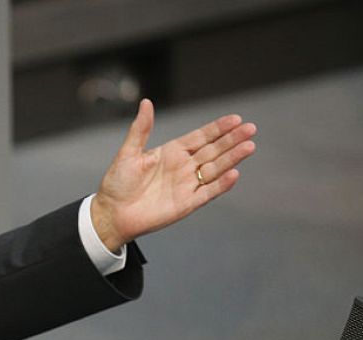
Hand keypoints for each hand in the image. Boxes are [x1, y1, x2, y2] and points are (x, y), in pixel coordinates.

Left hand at [90, 99, 256, 251]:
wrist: (112, 213)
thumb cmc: (117, 183)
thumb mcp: (128, 153)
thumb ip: (141, 130)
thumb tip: (146, 102)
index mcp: (172, 152)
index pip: (201, 137)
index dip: (218, 128)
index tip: (236, 119)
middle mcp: (183, 167)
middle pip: (213, 150)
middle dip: (232, 140)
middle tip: (250, 128)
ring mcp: (187, 185)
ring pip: (215, 169)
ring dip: (232, 158)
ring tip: (249, 146)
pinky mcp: (186, 204)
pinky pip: (207, 192)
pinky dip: (221, 184)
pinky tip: (234, 174)